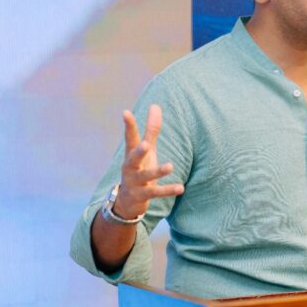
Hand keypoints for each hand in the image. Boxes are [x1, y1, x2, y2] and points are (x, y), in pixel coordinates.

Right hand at [113, 104, 184, 219]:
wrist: (127, 201)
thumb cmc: (139, 168)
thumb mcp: (146, 149)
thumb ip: (151, 129)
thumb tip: (155, 105)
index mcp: (132, 154)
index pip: (130, 138)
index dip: (128, 125)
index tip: (125, 112)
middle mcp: (131, 167)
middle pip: (133, 158)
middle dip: (139, 151)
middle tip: (146, 144)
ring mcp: (135, 182)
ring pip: (146, 176)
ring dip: (158, 171)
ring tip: (170, 166)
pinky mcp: (141, 195)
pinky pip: (156, 193)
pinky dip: (168, 190)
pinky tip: (181, 187)